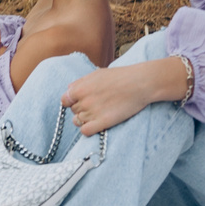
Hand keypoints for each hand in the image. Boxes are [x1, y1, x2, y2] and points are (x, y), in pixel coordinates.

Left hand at [59, 57, 182, 135]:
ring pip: (78, 121)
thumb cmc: (120, 76)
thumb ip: (80, 83)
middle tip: (96, 105)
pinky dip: (88, 129)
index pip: (64, 101)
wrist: (140, 83)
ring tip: (98, 114)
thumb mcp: (96, 74)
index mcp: (79, 89)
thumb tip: (69, 90)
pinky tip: (97, 124)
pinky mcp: (103, 122)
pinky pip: (85, 131)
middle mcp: (83, 101)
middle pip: (73, 111)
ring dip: (85, 119)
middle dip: (81, 109)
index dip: (72, 101)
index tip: (81, 101)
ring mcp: (92, 112)